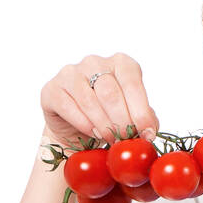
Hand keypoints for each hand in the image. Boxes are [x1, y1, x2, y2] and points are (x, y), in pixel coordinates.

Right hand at [40, 51, 159, 151]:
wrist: (77, 130)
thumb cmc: (110, 119)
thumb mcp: (133, 116)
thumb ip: (145, 118)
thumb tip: (150, 129)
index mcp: (121, 63)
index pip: (132, 82)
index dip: (140, 111)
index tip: (146, 134)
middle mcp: (95, 62)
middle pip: (110, 92)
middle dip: (121, 121)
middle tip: (125, 140)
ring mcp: (71, 73)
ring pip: (89, 101)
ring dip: (103, 125)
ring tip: (111, 140)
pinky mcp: (52, 89)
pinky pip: (68, 107)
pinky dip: (84, 124)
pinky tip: (92, 134)